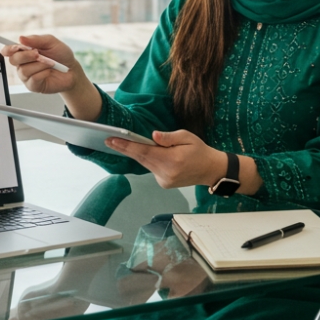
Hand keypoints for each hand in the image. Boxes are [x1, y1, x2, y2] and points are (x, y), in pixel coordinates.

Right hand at [1, 34, 82, 94]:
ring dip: (39, 65)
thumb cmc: (61, 55)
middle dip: (26, 55)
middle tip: (38, 53)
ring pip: (23, 70)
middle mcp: (23, 63)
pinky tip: (49, 72)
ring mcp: (27, 76)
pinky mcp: (33, 85)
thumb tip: (21, 38)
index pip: (9, 50)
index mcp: (25, 51)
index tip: (15, 47)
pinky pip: (33, 79)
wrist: (72, 70)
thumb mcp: (51, 42)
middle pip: (14, 60)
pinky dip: (43, 73)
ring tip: (50, 63)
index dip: (8, 49)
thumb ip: (36, 39)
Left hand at [106, 130, 223, 189]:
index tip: (113, 140)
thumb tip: (153, 136)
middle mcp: (166, 173)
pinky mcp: (164, 183)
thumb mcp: (187, 137)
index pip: (144, 152)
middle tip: (109, 140)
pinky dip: (148, 160)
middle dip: (125, 148)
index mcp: (172, 160)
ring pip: (145, 164)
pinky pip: (152, 169)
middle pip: (140, 159)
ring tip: (121, 143)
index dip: (127, 146)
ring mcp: (164, 180)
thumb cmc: (200, 151)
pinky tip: (145, 153)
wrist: (210, 169)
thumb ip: (169, 137)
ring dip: (135, 154)